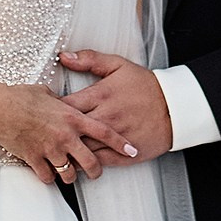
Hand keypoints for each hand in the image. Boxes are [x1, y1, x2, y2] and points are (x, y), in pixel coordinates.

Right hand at [0, 83, 132, 188]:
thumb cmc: (20, 96)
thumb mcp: (47, 93)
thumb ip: (61, 102)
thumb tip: (63, 102)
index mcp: (72, 117)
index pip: (104, 132)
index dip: (120, 144)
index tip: (131, 151)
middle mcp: (65, 136)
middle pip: (91, 161)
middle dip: (96, 170)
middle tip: (96, 172)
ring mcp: (50, 149)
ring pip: (70, 174)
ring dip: (71, 176)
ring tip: (69, 174)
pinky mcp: (34, 159)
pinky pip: (47, 177)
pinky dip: (49, 177)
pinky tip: (48, 174)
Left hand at [56, 51, 173, 162]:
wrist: (176, 107)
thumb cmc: (146, 86)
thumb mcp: (119, 65)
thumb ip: (90, 59)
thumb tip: (64, 56)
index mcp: (100, 95)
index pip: (64, 106)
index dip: (51, 112)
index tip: (45, 114)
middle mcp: (105, 117)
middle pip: (69, 131)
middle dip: (55, 135)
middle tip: (44, 136)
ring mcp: (114, 137)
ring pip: (82, 150)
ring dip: (68, 152)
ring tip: (55, 153)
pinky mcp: (124, 154)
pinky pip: (99, 162)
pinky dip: (85, 164)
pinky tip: (75, 163)